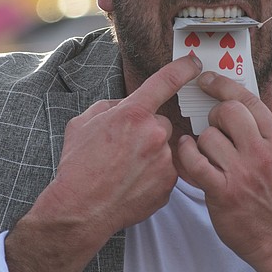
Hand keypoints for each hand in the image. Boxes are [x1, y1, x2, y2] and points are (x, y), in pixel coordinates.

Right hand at [6, 55, 201, 271]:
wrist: (81, 208)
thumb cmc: (78, 166)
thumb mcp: (83, 124)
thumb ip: (110, 107)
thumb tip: (124, 106)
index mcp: (132, 113)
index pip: (165, 81)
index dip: (183, 68)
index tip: (194, 63)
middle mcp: (153, 133)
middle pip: (162, 123)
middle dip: (146, 131)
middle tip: (124, 149)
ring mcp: (164, 161)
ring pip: (165, 148)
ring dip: (150, 154)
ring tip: (125, 170)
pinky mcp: (169, 184)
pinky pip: (166, 171)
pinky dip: (153, 175)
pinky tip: (132, 183)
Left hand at [177, 72, 271, 271]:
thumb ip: (262, 135)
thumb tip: (235, 106)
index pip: (249, 100)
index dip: (223, 84)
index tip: (207, 79)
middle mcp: (262, 153)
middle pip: (227, 112)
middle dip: (213, 115)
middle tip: (211, 129)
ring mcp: (243, 173)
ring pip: (208, 136)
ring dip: (200, 141)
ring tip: (204, 152)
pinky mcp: (223, 192)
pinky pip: (195, 161)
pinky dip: (186, 154)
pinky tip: (187, 155)